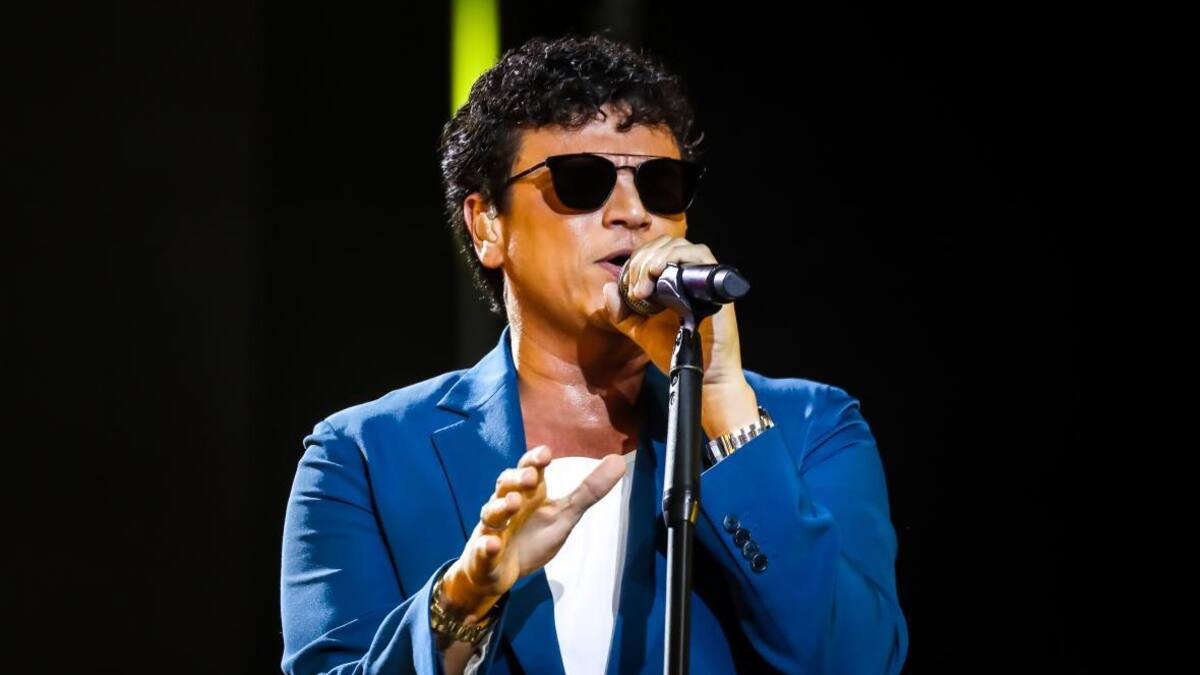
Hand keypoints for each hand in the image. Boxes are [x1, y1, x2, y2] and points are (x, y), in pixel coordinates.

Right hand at [439, 445, 626, 620]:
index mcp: (528, 494)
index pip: (528, 469)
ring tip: (513, 503)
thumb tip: (619, 461)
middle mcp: (506, 505)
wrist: (500, 573)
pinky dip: (485, 546)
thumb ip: (588, 491)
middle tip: (532, 477)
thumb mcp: (564, 515)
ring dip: (500, 507)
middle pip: (506, 485)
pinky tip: (492, 544)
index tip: (546, 454)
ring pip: (491, 513)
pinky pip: (482, 548)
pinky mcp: (483, 555)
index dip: (534, 460)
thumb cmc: (531, 537)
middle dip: (517, 479)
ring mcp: (492, 529)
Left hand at [601, 234, 747, 388]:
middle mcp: (688, 273)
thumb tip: (608, 287)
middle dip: (642, 262)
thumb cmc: (675, 351)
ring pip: (677, 245)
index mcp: (671, 280)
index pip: (651, 252)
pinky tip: (659, 271)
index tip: (629, 289)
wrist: (701, 373)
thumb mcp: (640, 331)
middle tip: (636, 289)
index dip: (636, 263)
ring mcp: (703, 275)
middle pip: (662, 245)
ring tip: (644, 286)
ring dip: (654, 259)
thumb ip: (621, 313)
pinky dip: (676, 256)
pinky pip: (698, 253)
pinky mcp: (715, 280)